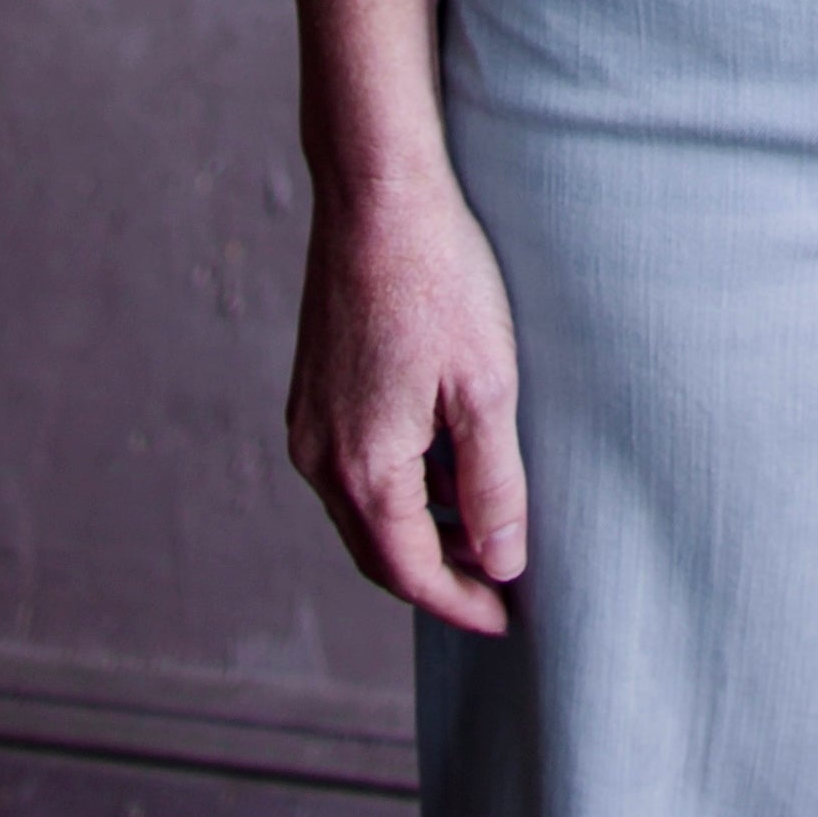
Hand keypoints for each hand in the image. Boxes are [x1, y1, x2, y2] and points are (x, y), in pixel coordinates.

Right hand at [286, 166, 527, 632]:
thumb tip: (503, 563)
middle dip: (438, 575)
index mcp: (362, 469)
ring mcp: (309, 422)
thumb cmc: (440, 283)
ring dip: (418, 528)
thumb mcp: (487, 388)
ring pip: (364, 508)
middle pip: (380, 550)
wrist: (377, 197)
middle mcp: (321, 457)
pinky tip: (444, 459)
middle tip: (496, 587)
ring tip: (481, 525)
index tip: (508, 619)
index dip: (462, 602)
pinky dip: (398, 484)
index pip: (412, 572)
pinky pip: (354, 466)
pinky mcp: (313, 389)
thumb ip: (494, 485)